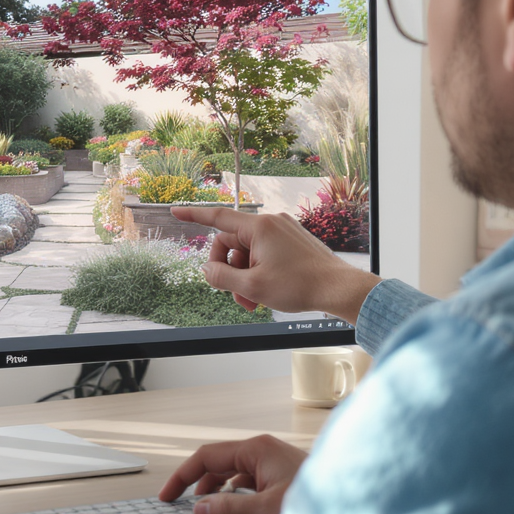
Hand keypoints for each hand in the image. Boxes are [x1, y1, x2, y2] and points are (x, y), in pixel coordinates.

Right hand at [158, 435, 308, 513]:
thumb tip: (201, 508)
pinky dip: (232, 491)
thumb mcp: (267, 507)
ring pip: (231, 471)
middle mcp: (262, 450)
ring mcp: (271, 460)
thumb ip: (230, 508)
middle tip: (181, 502)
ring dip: (215, 488)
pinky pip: (245, 478)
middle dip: (197, 482)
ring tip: (204, 507)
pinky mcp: (279, 473)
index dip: (184, 475)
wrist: (351, 501)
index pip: (207, 456)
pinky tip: (231, 505)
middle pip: (217, 462)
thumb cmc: (318, 496)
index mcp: (256, 448)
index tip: (170, 493)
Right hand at [171, 206, 381, 323]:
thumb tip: (206, 269)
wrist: (338, 288)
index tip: (175, 212)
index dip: (193, 215)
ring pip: (249, 250)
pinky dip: (259, 271)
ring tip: (254, 301)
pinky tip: (266, 292)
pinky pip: (264, 252)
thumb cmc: (300, 286)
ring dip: (244, 275)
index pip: (218, 217)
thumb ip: (222, 277)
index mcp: (260, 227)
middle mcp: (271, 222)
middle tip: (237, 296)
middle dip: (229, 269)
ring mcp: (284, 230)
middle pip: (232, 242)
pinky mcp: (292, 240)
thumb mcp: (252, 287)